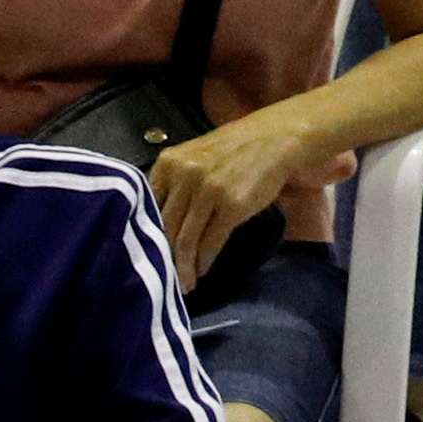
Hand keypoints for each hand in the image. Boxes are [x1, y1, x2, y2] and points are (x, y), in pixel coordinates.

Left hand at [149, 104, 316, 282]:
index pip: (148, 207)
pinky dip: (204, 260)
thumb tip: (157, 223)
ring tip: (185, 283)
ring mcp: (207, 191)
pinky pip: (210, 241)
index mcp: (168, 162)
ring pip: (185, 239)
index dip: (146, 235)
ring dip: (184, 266)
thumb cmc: (234, 149)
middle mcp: (184, 175)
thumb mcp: (195, 157)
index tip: (148, 255)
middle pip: (165, 226)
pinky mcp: (231, 206)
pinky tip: (202, 270)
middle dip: (163, 257)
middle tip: (164, 278)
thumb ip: (174, 183)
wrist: (276, 138)